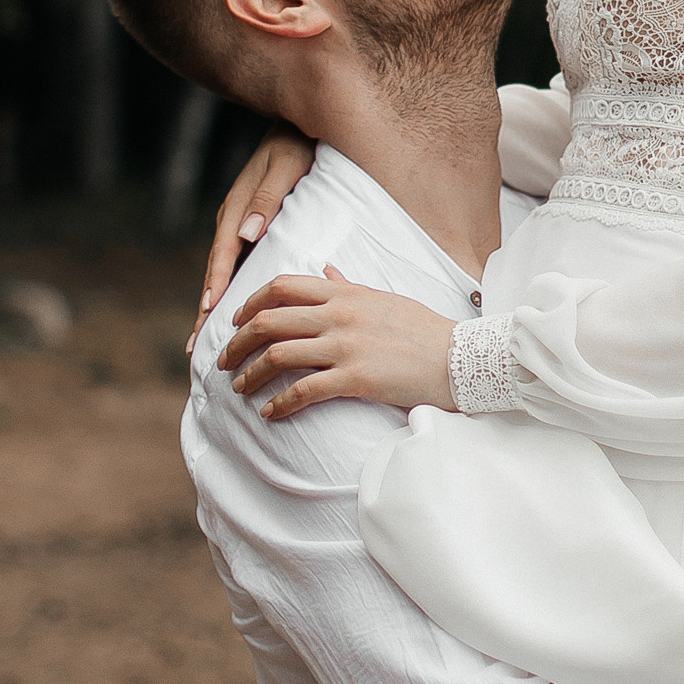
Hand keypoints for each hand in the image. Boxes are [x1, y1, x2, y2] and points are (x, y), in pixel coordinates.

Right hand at [192, 132, 316, 348]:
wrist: (301, 124)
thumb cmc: (298, 145)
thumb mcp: (286, 166)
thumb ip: (267, 199)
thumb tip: (248, 234)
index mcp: (237, 208)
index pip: (223, 254)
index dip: (215, 285)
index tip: (208, 315)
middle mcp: (233, 220)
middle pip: (216, 271)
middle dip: (204, 308)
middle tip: (194, 346)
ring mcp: (240, 225)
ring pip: (223, 272)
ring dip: (213, 304)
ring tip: (202, 340)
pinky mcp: (251, 229)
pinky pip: (237, 265)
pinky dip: (229, 289)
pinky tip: (229, 312)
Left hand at [222, 267, 458, 419]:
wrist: (459, 359)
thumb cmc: (423, 330)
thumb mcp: (383, 298)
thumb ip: (348, 284)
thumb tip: (326, 269)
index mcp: (345, 292)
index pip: (282, 286)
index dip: (250, 303)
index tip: (236, 321)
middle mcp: (340, 315)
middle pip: (269, 321)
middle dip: (237, 342)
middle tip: (224, 361)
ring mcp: (346, 346)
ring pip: (278, 356)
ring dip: (250, 375)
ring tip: (240, 388)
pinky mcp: (356, 378)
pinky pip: (303, 392)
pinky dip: (279, 404)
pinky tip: (270, 414)